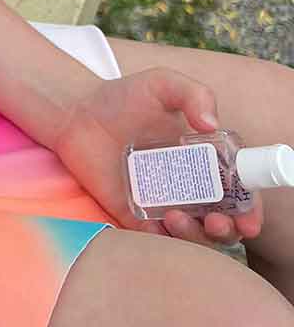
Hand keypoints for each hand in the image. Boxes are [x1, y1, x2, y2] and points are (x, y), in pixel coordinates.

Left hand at [51, 66, 263, 246]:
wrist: (76, 114)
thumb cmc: (122, 98)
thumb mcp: (162, 84)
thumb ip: (194, 94)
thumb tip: (212, 124)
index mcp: (205, 159)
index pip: (239, 190)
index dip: (250, 207)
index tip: (247, 217)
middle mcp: (189, 185)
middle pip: (224, 220)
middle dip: (229, 230)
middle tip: (216, 220)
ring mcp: (164, 202)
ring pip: (195, 235)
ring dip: (196, 236)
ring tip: (176, 216)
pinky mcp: (136, 215)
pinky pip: (159, 241)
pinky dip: (166, 241)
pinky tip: (160, 223)